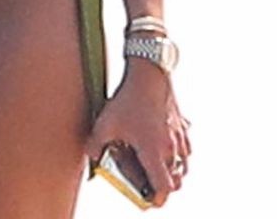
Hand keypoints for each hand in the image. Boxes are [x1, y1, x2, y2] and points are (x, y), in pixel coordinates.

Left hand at [86, 65, 191, 206]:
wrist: (149, 74)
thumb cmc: (128, 100)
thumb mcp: (105, 123)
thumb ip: (96, 143)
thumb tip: (92, 155)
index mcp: (154, 152)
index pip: (163, 187)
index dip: (157, 198)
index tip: (150, 201)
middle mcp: (171, 149)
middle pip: (176, 181)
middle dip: (164, 187)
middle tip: (150, 184)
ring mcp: (180, 138)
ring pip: (183, 166)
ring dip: (172, 171)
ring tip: (156, 166)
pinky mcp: (183, 127)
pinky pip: (185, 149)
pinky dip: (177, 155)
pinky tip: (163, 146)